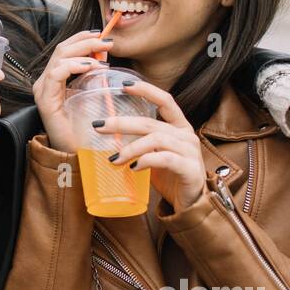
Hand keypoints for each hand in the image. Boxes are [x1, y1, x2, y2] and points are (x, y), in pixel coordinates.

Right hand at [32, 30, 114, 152]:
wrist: (79, 154)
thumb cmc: (87, 128)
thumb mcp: (92, 94)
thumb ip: (94, 75)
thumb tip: (105, 54)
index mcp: (55, 79)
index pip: (65, 49)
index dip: (82, 38)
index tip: (102, 35)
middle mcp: (46, 82)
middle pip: (62, 49)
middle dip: (86, 41)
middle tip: (107, 42)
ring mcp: (43, 91)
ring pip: (59, 57)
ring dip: (83, 51)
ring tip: (103, 55)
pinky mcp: (45, 101)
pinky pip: (56, 74)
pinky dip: (74, 66)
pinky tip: (91, 67)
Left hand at [94, 78, 206, 211]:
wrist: (189, 204)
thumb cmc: (169, 176)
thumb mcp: (153, 154)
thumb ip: (139, 142)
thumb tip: (107, 134)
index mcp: (179, 126)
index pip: (165, 100)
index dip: (146, 90)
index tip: (123, 85)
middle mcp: (186, 135)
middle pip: (151, 122)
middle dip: (122, 123)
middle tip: (99, 127)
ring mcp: (190, 151)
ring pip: (156, 139)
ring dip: (130, 148)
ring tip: (113, 159)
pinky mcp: (190, 169)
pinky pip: (165, 159)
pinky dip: (146, 160)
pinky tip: (133, 167)